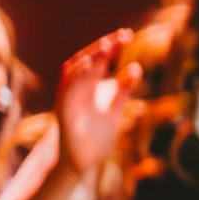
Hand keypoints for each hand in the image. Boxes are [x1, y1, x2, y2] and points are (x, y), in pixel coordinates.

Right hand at [55, 30, 139, 178]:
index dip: (112, 47)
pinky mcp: (62, 112)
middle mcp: (76, 90)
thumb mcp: (114, 109)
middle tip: (124, 35)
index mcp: (88, 88)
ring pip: (74, 72)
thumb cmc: (95, 138)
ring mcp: (67, 99)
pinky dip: (76, 76)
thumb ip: (122, 91)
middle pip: (87, 61)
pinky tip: (90, 66)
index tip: (129, 35)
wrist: (82, 164)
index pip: (99, 61)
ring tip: (107, 46)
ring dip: (90, 58)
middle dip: (104, 47)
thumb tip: (136, 67)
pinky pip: (65, 90)